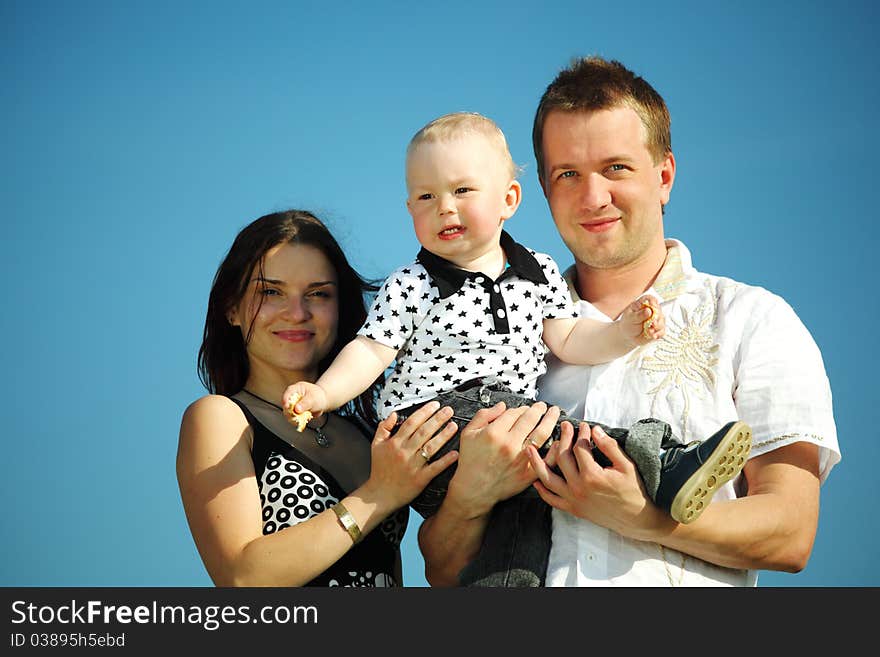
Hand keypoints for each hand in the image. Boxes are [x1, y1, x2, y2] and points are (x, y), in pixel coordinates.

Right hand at [281, 382, 327, 427]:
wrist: (323, 401)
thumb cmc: (318, 396)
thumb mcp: (313, 398)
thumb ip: (305, 403)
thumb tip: (297, 409)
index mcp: (295, 389)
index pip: (287, 394)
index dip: (285, 400)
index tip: (287, 407)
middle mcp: (292, 397)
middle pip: (286, 405)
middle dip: (289, 412)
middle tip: (295, 416)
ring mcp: (293, 406)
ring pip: (288, 414)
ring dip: (293, 418)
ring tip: (300, 420)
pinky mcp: (295, 413)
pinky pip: (293, 418)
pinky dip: (297, 421)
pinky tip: (303, 421)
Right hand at [361, 401, 459, 510]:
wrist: (379, 495)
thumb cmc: (379, 470)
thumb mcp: (375, 445)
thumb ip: (383, 428)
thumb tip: (394, 414)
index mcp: (395, 443)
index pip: (411, 422)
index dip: (424, 412)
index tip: (435, 405)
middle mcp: (404, 452)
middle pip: (423, 432)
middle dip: (438, 419)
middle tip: (449, 410)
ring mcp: (413, 466)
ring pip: (430, 447)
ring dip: (443, 435)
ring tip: (454, 426)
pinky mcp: (420, 479)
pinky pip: (434, 468)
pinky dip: (445, 460)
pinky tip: (455, 453)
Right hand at [446, 401, 560, 517]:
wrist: (474, 489)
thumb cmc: (470, 461)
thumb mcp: (468, 433)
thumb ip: (484, 415)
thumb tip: (502, 405)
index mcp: (494, 433)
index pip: (514, 412)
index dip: (521, 408)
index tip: (524, 408)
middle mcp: (509, 444)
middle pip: (530, 419)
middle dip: (539, 409)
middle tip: (543, 406)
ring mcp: (520, 459)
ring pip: (541, 434)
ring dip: (550, 420)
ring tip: (554, 413)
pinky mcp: (528, 473)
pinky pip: (546, 459)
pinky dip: (555, 448)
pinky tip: (559, 439)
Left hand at [526, 423, 665, 539]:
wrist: (635, 519)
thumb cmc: (633, 491)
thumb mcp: (626, 466)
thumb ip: (609, 447)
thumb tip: (595, 430)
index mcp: (592, 475)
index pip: (580, 448)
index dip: (581, 434)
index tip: (583, 425)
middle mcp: (578, 487)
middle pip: (563, 457)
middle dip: (563, 439)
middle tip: (565, 427)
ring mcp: (573, 499)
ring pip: (548, 478)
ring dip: (537, 463)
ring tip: (528, 449)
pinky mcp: (572, 509)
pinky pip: (551, 499)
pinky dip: (542, 490)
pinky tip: (536, 480)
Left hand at [618, 294, 664, 345]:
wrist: (628, 336)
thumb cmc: (628, 324)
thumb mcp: (630, 318)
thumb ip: (639, 315)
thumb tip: (648, 310)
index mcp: (643, 305)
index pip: (650, 299)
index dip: (653, 301)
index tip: (653, 306)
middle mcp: (651, 311)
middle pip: (659, 310)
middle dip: (657, 317)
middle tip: (652, 323)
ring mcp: (656, 319)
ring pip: (662, 321)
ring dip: (657, 327)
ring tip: (649, 331)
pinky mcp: (658, 329)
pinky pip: (662, 330)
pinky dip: (658, 334)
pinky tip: (653, 335)